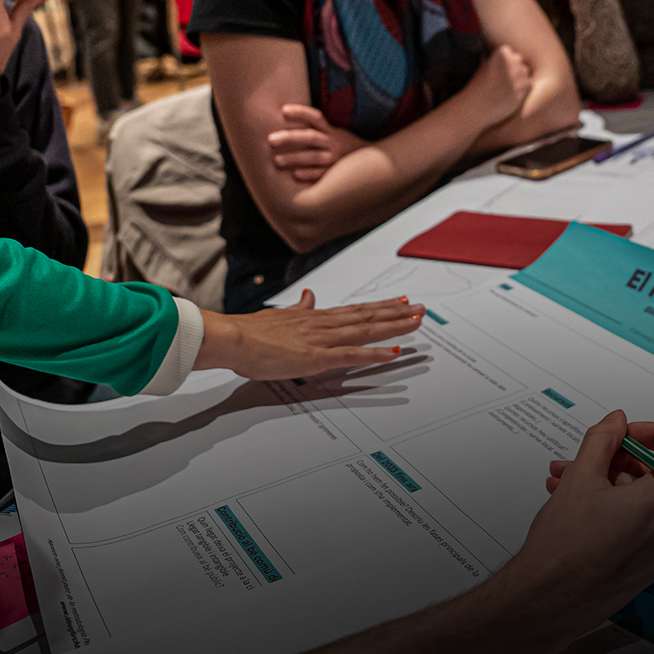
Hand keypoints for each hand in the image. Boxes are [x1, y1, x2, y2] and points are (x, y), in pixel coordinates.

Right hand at [193, 290, 425, 378]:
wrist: (233, 338)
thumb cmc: (249, 332)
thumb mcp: (279, 315)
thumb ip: (298, 308)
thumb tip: (309, 296)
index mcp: (314, 317)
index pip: (354, 310)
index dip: (379, 306)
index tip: (399, 301)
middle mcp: (323, 324)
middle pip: (366, 316)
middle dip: (396, 313)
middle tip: (420, 308)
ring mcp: (322, 340)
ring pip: (365, 331)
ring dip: (393, 326)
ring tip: (416, 322)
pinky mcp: (316, 357)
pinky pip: (352, 355)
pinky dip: (375, 354)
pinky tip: (394, 352)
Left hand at [268, 104, 367, 183]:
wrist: (369, 164)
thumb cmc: (340, 147)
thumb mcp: (332, 134)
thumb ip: (314, 129)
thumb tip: (283, 118)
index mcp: (330, 130)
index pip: (315, 117)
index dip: (300, 112)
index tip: (283, 110)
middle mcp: (333, 143)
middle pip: (310, 137)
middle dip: (290, 138)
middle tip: (270, 140)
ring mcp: (335, 158)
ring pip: (314, 156)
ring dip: (295, 158)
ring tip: (276, 160)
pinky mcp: (335, 173)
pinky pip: (322, 174)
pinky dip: (309, 174)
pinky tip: (295, 175)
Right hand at [458, 43, 534, 125]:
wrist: (480, 107)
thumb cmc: (478, 87)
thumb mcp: (483, 66)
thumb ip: (493, 58)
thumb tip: (497, 53)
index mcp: (502, 52)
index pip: (509, 52)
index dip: (502, 63)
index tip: (495, 72)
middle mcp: (513, 59)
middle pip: (518, 59)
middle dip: (512, 68)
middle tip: (501, 80)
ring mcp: (521, 73)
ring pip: (525, 71)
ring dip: (518, 78)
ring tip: (505, 88)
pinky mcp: (527, 85)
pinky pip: (529, 83)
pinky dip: (522, 89)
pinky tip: (510, 94)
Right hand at [491, 411, 653, 639]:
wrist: (547, 601)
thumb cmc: (565, 547)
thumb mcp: (581, 478)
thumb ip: (603, 440)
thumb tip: (617, 422)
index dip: (651, 432)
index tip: (624, 433)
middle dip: (618, 461)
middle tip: (585, 458)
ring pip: (644, 501)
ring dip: (608, 484)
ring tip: (566, 480)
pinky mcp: (651, 567)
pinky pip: (641, 526)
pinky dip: (615, 510)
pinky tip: (577, 504)